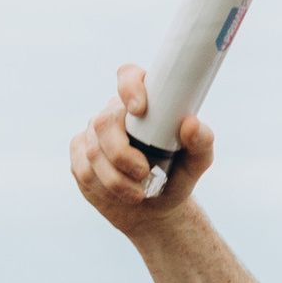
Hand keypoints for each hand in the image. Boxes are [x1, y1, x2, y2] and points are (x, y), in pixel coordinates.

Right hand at [70, 66, 214, 235]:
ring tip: (138, 192)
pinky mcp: (79, 153)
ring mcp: (93, 132)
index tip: (139, 109)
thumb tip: (191, 124)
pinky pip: (83, 168)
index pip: (129, 76)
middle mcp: (116, 112)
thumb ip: (202, 142)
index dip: (129, 86)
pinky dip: (103, 187)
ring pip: (93, 150)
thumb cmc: (178, 175)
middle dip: (122, 153)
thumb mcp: (197, 162)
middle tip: (143, 172)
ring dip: (116, 178)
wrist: (155, 207)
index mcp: (145, 102)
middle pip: (105, 122)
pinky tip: (119, 193)